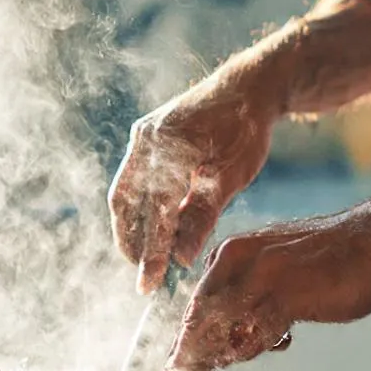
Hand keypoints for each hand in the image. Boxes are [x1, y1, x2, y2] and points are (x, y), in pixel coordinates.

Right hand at [108, 69, 277, 295]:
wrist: (247, 86)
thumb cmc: (246, 131)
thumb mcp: (232, 175)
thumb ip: (203, 216)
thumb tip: (181, 258)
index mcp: (169, 146)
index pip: (153, 210)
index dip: (150, 250)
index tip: (149, 283)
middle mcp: (146, 139)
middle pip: (125, 203)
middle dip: (132, 243)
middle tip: (144, 277)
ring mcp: (141, 137)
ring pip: (123, 194)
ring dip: (130, 229)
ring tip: (143, 259)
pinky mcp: (143, 138)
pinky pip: (131, 181)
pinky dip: (137, 210)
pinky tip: (150, 230)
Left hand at [156, 194, 370, 370]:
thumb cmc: (329, 260)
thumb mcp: (276, 273)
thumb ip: (248, 300)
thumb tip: (225, 342)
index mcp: (232, 253)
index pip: (197, 304)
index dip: (184, 340)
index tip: (173, 369)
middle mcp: (238, 261)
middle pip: (200, 320)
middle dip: (189, 357)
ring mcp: (259, 278)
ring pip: (222, 330)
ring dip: (220, 357)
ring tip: (231, 361)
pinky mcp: (285, 296)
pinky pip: (255, 336)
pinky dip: (253, 350)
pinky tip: (280, 341)